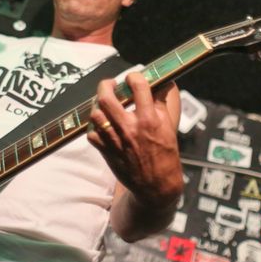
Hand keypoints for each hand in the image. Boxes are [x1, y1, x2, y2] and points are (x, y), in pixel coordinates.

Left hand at [87, 72, 183, 204]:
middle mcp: (129, 128)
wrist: (156, 185)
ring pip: (95, 114)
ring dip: (99, 105)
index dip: (134, 76)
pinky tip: (102, 124)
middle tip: (111, 85)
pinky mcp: (106, 151)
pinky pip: (91, 132)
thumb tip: (164, 83)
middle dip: (106, 85)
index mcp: (149, 120)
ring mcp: (115, 140)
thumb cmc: (165, 155)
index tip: (133, 77)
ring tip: (104, 104)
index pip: (138, 86)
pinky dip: (95, 126)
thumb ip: (162, 103)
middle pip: (106, 97)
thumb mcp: (169, 126)